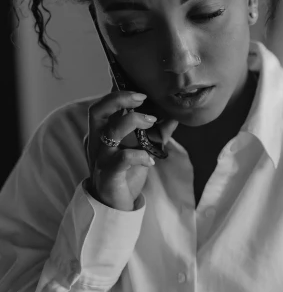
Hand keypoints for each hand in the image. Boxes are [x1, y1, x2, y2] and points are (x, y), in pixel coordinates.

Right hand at [85, 91, 171, 210]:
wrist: (115, 204)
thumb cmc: (127, 171)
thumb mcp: (144, 147)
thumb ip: (158, 131)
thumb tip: (175, 114)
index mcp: (103, 131)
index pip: (104, 104)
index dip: (118, 91)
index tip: (140, 86)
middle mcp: (98, 141)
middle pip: (97, 110)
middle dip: (119, 99)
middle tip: (142, 98)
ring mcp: (100, 157)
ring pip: (109, 131)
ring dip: (133, 121)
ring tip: (152, 122)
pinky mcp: (108, 174)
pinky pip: (121, 159)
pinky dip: (139, 155)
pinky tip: (150, 160)